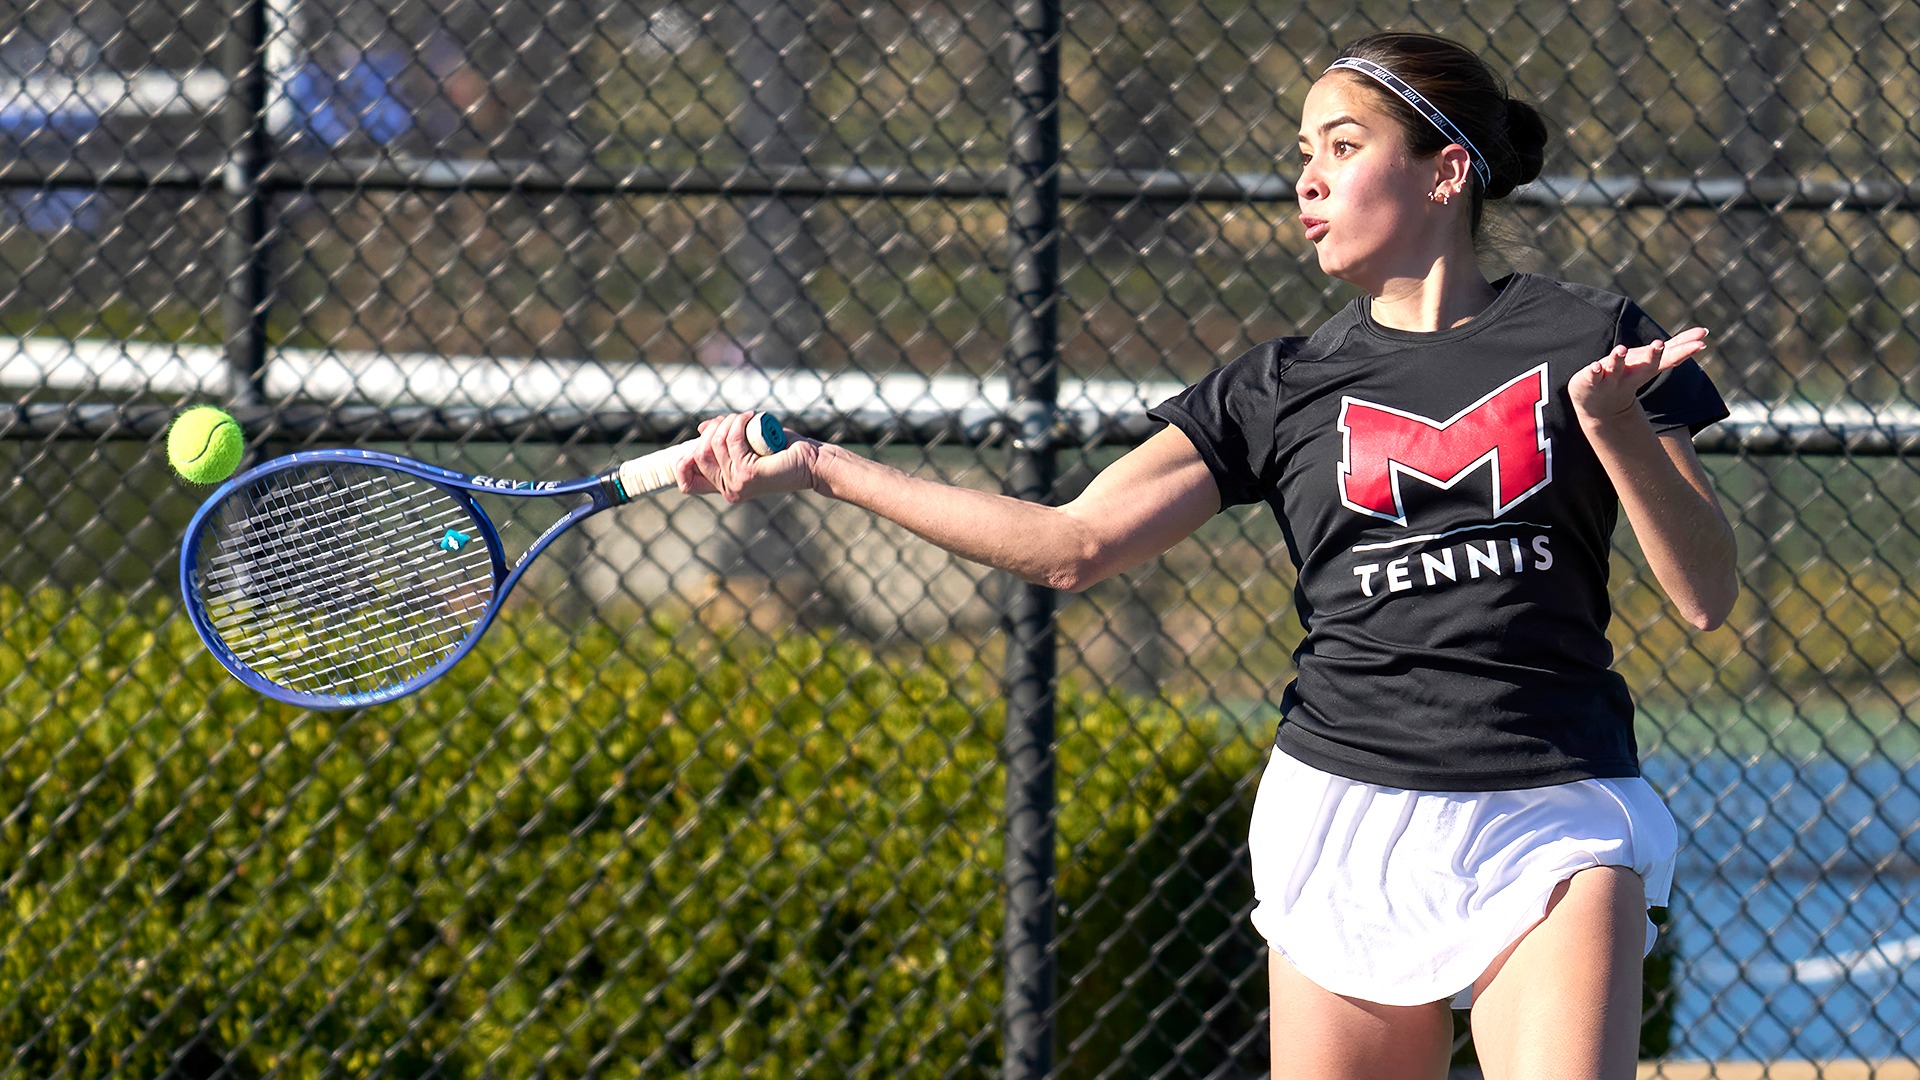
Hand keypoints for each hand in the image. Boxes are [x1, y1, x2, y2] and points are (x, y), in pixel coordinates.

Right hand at [674, 411, 816, 502]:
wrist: (811, 462)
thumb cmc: (782, 452)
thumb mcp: (746, 443)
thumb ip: (724, 439)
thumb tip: (701, 429)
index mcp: (725, 486)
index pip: (687, 483)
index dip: (681, 464)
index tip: (695, 443)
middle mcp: (728, 489)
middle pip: (698, 454)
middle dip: (712, 430)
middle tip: (733, 419)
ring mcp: (737, 483)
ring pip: (714, 444)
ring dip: (727, 422)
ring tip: (746, 417)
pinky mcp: (748, 473)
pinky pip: (731, 440)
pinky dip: (738, 423)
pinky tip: (750, 417)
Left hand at [1568, 326, 1710, 424]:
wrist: (1598, 406)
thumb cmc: (1628, 375)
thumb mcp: (1653, 361)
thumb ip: (1677, 347)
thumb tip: (1704, 332)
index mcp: (1647, 368)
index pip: (1668, 359)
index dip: (1683, 351)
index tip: (1700, 343)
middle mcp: (1632, 374)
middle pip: (1645, 366)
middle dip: (1653, 356)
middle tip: (1659, 344)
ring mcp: (1611, 379)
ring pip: (1616, 369)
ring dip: (1619, 360)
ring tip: (1621, 349)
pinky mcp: (1591, 381)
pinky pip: (1593, 377)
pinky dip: (1594, 372)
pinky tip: (1595, 366)